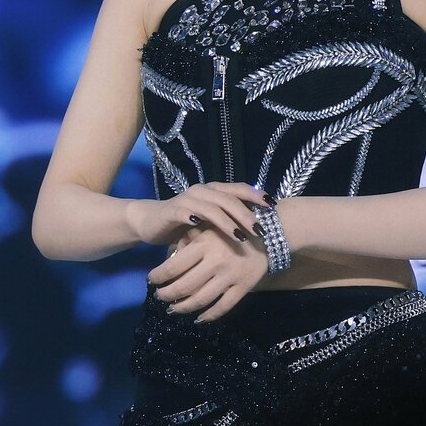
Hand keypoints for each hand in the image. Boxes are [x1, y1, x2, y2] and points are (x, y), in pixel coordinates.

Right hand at [137, 181, 275, 244]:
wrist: (151, 222)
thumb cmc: (184, 223)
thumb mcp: (209, 222)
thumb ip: (228, 221)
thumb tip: (257, 230)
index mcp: (214, 191)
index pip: (239, 189)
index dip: (256, 195)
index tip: (273, 206)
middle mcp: (203, 191)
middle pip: (229, 199)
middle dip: (246, 214)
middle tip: (260, 230)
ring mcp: (188, 199)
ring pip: (212, 206)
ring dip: (228, 221)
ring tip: (241, 236)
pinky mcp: (173, 209)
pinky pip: (187, 212)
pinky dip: (196, 217)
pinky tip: (203, 226)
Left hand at [148, 224, 268, 321]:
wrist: (270, 233)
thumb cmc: (234, 226)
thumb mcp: (209, 225)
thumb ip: (189, 238)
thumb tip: (171, 257)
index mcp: (204, 244)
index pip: (173, 266)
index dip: (158, 276)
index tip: (151, 280)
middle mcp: (215, 262)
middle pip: (183, 287)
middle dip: (166, 294)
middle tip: (159, 296)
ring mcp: (230, 277)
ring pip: (200, 300)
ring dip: (183, 308)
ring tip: (173, 309)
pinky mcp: (243, 288)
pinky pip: (222, 307)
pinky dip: (208, 316)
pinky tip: (198, 319)